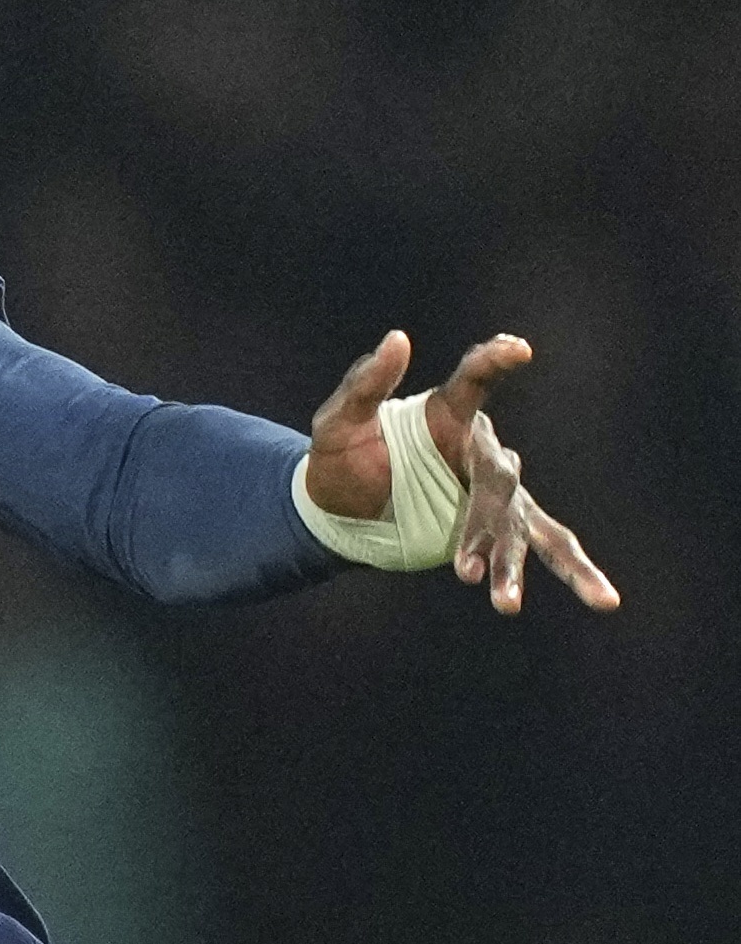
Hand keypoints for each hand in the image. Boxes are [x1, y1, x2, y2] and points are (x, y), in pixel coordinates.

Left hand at [303, 331, 618, 614]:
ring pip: (521, 521)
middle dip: (484, 522)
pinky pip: (544, 545)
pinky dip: (576, 572)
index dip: (493, 361)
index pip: (474, 380)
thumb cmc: (339, 456)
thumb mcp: (337, 421)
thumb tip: (398, 338)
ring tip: (505, 604)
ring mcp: (496, 488)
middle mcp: (479, 446)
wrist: (339, 507)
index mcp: (445, 411)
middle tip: (463, 568)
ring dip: (514, 562)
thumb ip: (365, 384)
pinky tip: (605, 600)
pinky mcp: (502, 523)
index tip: (518, 349)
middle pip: (496, 476)